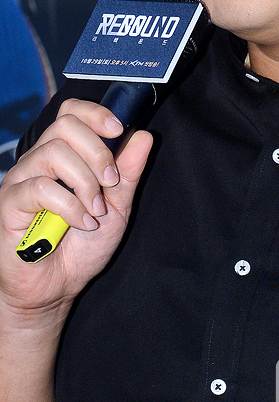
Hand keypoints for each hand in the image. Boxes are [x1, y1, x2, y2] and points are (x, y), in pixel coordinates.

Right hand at [0, 98, 152, 320]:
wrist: (56, 288)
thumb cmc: (82, 247)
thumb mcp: (117, 207)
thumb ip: (129, 172)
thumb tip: (143, 136)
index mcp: (64, 155)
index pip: (71, 112)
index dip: (96, 113)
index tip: (119, 130)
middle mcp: (39, 160)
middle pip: (65, 125)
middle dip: (97, 151)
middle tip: (111, 183)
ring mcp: (22, 179)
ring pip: (53, 152)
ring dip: (85, 181)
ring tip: (95, 209)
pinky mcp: (10, 203)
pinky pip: (41, 188)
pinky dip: (70, 205)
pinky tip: (81, 222)